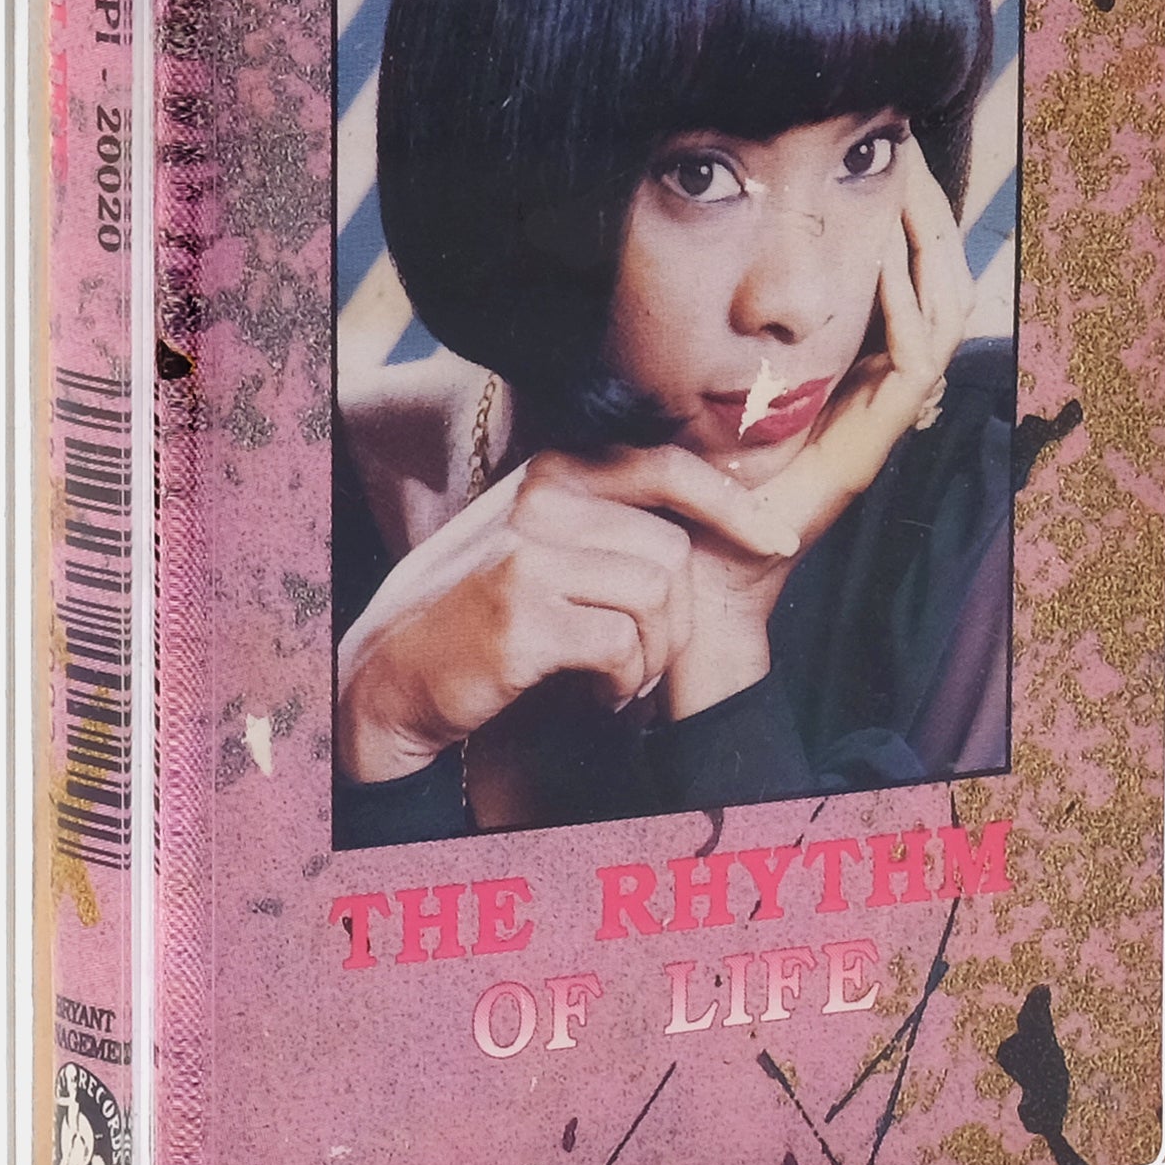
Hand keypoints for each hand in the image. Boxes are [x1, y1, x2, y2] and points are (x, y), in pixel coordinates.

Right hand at [334, 437, 797, 784]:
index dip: (733, 505)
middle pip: (673, 551)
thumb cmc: (478, 615)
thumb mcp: (537, 539)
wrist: (390, 676)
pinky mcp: (523, 612)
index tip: (774, 541)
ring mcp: (529, 551)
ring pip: (657, 597)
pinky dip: (623, 684)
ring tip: (615, 682)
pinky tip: (594, 697)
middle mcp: (541, 498)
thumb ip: (606, 516)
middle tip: (644, 664)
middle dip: (677, 622)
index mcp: (552, 470)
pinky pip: (624, 646)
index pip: (667, 467)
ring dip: (652, 658)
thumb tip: (719, 511)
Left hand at [664, 158, 977, 712]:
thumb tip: (675, 252)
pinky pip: (916, 365)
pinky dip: (909, 313)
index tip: (890, 157)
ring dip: (928, 250)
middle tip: (909, 153)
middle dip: (927, 216)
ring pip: (942, 318)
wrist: (690, 571)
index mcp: (844, 372)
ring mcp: (878, 418)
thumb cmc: (677, 481)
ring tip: (908, 192)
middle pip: (936, 286)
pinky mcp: (871, 444)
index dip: (906, 218)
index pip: (902, 280)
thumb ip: (705, 329)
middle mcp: (873, 391)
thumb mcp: (691, 380)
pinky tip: (887, 267)